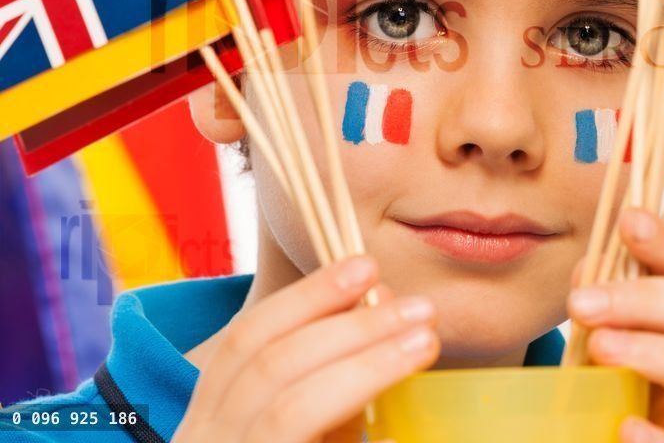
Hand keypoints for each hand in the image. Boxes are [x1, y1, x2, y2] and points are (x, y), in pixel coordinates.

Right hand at [173, 255, 439, 442]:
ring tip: (424, 340)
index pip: (244, 344)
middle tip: (419, 307)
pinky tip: (393, 416)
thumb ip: (330, 388)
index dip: (305, 299)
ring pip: (288, 410)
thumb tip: (387, 312)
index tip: (365, 266)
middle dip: (349, 328)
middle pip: (269, 368)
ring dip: (362, 364)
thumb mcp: (300, 432)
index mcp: (210, 421)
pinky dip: (353, 418)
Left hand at [568, 208, 663, 442]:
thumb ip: (603, 304)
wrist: (616, 442)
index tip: (629, 220)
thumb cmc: (618, 393)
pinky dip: (663, 439)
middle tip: (585, 303)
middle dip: (653, 300)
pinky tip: (626, 426)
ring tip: (601, 349)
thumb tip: (589, 270)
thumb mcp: (607, 342)